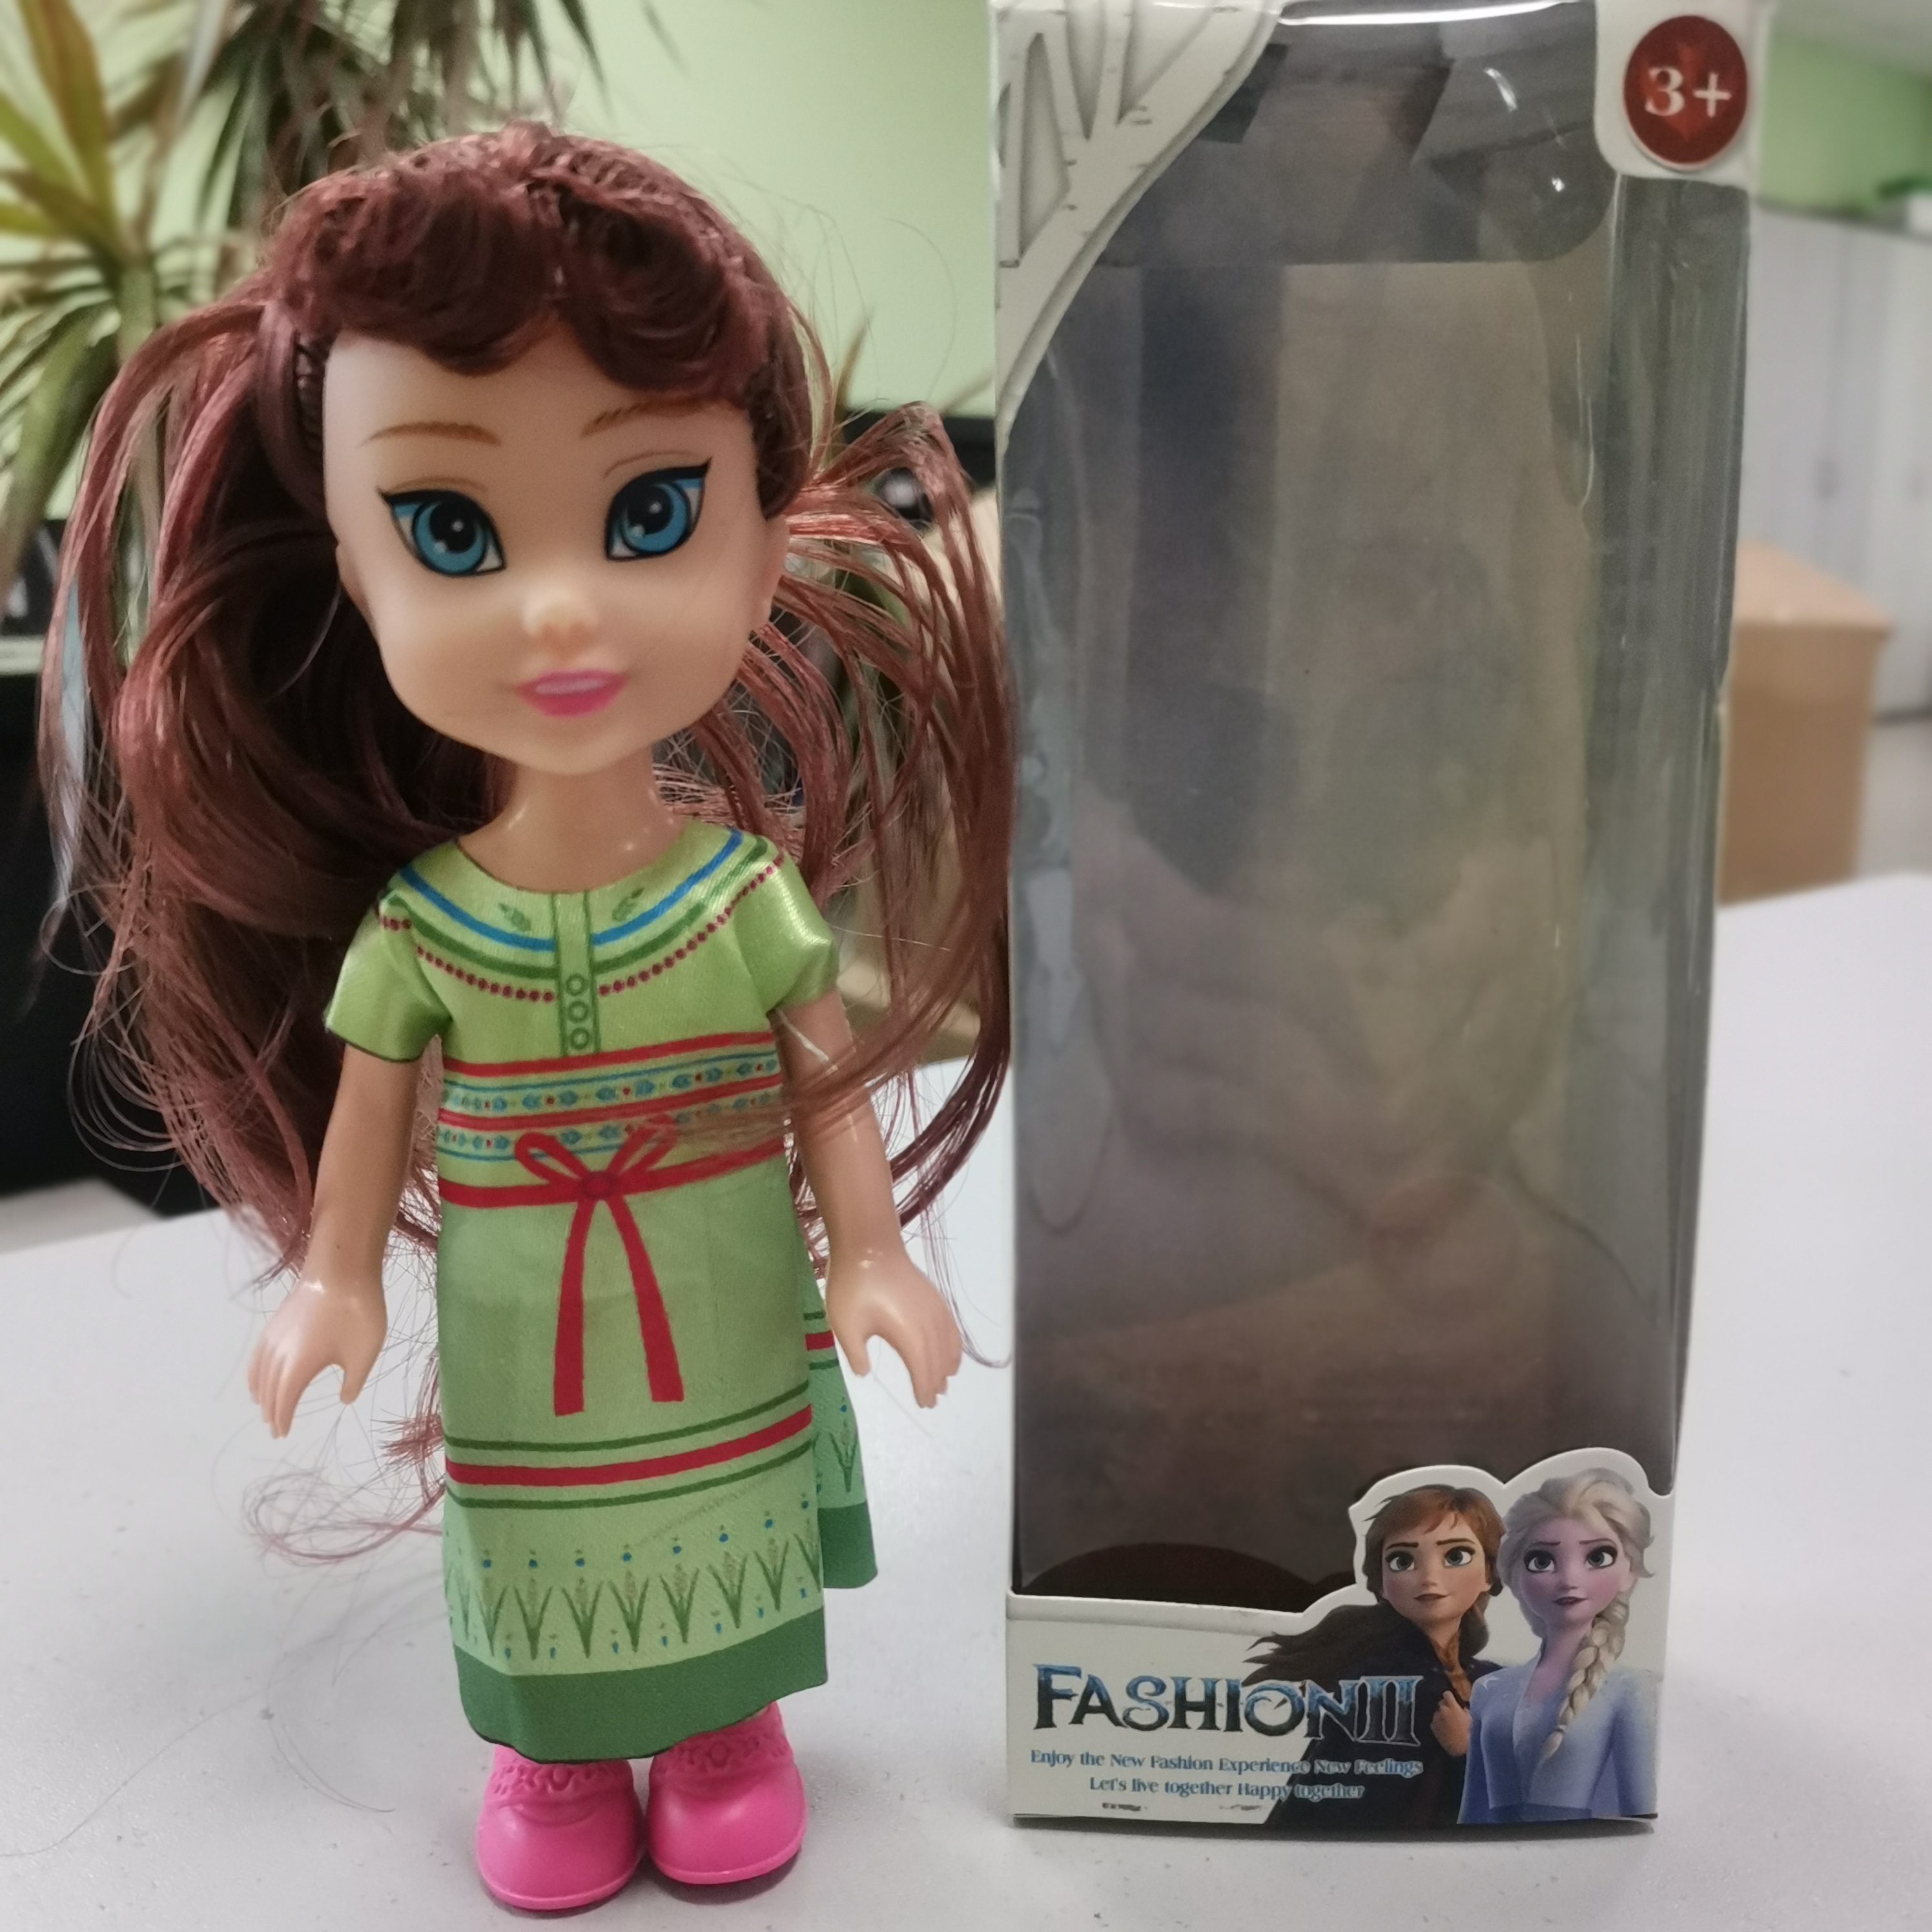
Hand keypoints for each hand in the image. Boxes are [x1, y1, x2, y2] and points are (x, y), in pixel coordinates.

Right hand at [245, 1275, 386, 1437]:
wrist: (342, 1268)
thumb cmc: (357, 1312)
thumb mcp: (364, 1353)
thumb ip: (353, 1381)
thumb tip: (343, 1399)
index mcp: (298, 1366)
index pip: (284, 1401)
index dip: (282, 1419)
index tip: (283, 1434)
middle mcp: (279, 1354)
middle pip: (269, 1389)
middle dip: (271, 1410)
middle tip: (275, 1428)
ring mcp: (274, 1336)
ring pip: (260, 1373)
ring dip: (261, 1393)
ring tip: (265, 1408)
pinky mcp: (276, 1322)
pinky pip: (258, 1355)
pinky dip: (254, 1372)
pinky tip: (258, 1376)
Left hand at [823, 1245, 962, 1406]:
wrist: (869, 1244)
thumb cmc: (853, 1285)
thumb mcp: (845, 1325)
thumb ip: (855, 1354)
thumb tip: (864, 1373)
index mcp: (908, 1335)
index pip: (922, 1370)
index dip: (924, 1389)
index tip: (924, 1404)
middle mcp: (927, 1325)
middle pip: (938, 1360)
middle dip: (936, 1381)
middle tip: (932, 1400)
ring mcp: (934, 1309)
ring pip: (948, 1344)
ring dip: (947, 1365)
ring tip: (944, 1381)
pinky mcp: (934, 1297)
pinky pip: (951, 1327)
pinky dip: (954, 1344)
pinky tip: (951, 1350)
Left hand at [1431, 1691, 1470, 1756]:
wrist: (1460, 1747)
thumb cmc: (1468, 1732)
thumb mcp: (1469, 1718)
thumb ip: (1463, 1710)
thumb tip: (1460, 1708)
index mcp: (1452, 1705)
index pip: (1447, 1693)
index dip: (1449, 1697)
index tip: (1451, 1701)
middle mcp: (1442, 1709)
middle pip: (1441, 1703)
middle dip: (1445, 1706)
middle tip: (1451, 1714)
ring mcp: (1436, 1717)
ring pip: (1437, 1713)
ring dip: (1441, 1716)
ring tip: (1448, 1724)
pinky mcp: (1432, 1726)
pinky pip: (1434, 1721)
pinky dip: (1438, 1723)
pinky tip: (1444, 1730)